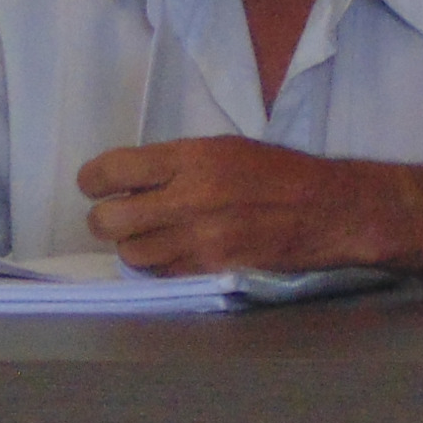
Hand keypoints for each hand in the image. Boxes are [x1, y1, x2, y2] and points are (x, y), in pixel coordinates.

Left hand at [76, 137, 371, 272]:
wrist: (330, 210)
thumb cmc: (277, 173)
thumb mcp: (222, 149)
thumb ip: (174, 164)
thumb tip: (128, 179)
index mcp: (191, 159)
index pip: (113, 170)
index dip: (92, 181)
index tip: (93, 185)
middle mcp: (190, 199)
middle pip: (110, 221)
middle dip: (103, 219)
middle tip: (114, 216)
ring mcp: (201, 239)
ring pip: (131, 254)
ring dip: (131, 246)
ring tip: (146, 236)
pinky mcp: (215, 269)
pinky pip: (163, 274)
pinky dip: (158, 266)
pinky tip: (170, 253)